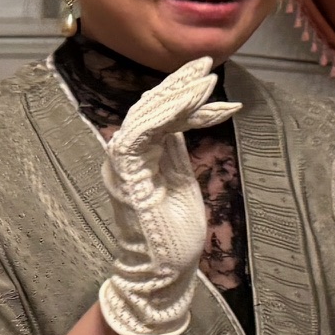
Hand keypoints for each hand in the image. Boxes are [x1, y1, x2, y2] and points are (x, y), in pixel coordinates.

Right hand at [96, 57, 237, 334]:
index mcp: (142, 156)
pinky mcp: (127, 174)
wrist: (163, 271)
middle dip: (179, 83)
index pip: (158, 114)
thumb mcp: (180, 180)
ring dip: (178, 93)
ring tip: (207, 79)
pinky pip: (144, 132)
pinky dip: (168, 113)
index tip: (210, 80)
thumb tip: (185, 119)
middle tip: (207, 63)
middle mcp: (127, 155)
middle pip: (149, 106)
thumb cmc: (174, 235)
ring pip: (146, 114)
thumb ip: (175, 150)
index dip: (183, 93)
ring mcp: (124, 164)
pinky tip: (195, 101)